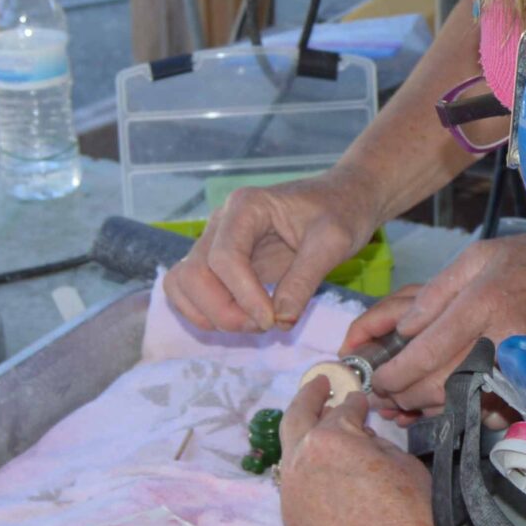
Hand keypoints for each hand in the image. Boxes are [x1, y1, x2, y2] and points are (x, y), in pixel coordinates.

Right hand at [167, 170, 383, 333]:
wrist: (342, 199)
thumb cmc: (341, 212)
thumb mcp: (334, 242)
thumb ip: (304, 280)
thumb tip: (280, 321)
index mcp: (246, 207)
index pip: (224, 257)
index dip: (243, 296)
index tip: (272, 321)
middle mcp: (221, 222)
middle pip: (193, 273)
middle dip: (223, 311)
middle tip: (265, 326)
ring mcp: (215, 241)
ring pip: (183, 284)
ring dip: (211, 314)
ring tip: (255, 324)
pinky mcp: (218, 262)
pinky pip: (190, 291)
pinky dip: (206, 313)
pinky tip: (243, 321)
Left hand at [278, 385, 439, 525]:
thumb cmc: (408, 520)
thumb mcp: (408, 467)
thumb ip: (381, 445)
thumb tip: (365, 440)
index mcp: (331, 438)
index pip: (344, 410)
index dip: (357, 401)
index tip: (363, 398)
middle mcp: (301, 458)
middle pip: (297, 416)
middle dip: (309, 396)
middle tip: (320, 384)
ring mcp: (290, 489)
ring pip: (290, 449)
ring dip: (303, 431)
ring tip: (317, 423)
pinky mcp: (290, 516)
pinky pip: (294, 478)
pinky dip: (305, 464)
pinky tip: (323, 468)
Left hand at [340, 232, 525, 415]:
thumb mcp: (478, 257)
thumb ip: (436, 291)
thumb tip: (404, 327)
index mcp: (482, 303)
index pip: (428, 350)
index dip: (396, 371)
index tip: (377, 378)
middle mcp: (499, 338)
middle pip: (439, 383)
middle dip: (404, 395)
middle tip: (384, 394)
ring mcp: (518, 363)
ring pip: (461, 401)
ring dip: (425, 408)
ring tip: (402, 401)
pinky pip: (486, 407)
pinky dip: (457, 411)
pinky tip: (439, 405)